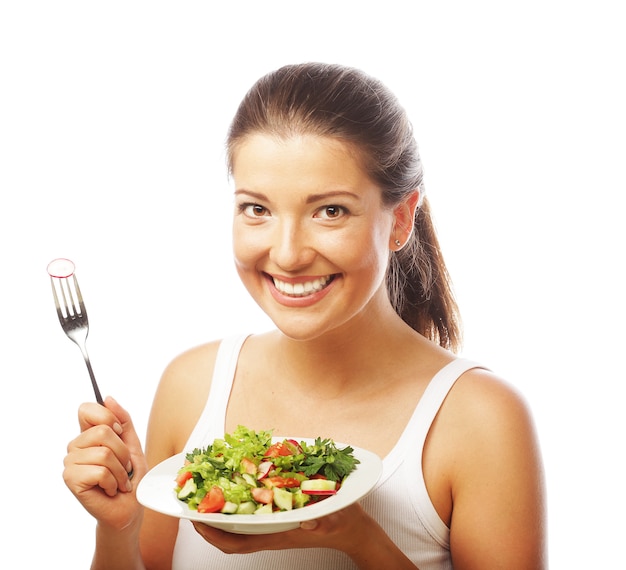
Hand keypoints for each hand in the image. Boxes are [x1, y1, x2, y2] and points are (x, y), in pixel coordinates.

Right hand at [63, 396, 147, 529]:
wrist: (129, 508)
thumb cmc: (130, 477)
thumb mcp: (132, 444)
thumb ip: (123, 421)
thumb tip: (108, 398)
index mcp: (88, 435)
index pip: (86, 409)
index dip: (106, 417)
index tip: (119, 433)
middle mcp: (76, 446)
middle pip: (102, 430)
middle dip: (122, 451)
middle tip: (123, 467)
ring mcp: (70, 463)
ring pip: (103, 453)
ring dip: (120, 470)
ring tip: (118, 481)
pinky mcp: (70, 480)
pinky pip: (100, 471)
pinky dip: (113, 482)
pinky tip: (110, 490)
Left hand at [192, 502, 371, 556]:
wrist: (351, 527)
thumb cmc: (342, 523)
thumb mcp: (336, 519)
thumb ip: (324, 522)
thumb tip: (309, 521)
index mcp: (276, 535)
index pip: (235, 544)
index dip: (212, 535)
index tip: (194, 519)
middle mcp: (269, 530)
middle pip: (228, 534)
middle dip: (206, 520)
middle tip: (189, 498)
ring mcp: (272, 523)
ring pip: (236, 524)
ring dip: (219, 510)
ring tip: (204, 490)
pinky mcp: (277, 514)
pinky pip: (250, 513)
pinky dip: (237, 501)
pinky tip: (236, 484)